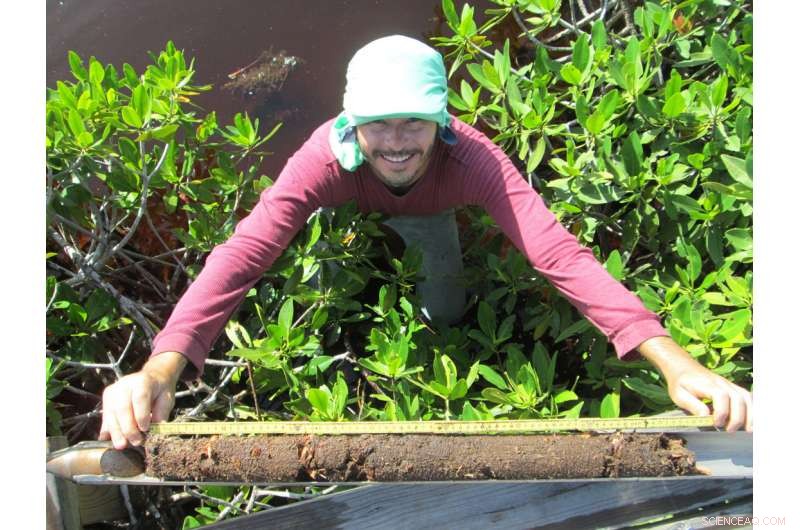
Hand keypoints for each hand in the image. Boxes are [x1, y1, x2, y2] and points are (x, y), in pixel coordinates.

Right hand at [99, 351, 186, 448]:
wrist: (152, 377)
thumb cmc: (160, 390)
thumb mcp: (167, 399)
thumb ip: (161, 414)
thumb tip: (155, 432)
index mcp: (143, 381)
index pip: (139, 398)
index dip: (141, 415)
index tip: (145, 429)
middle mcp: (125, 385)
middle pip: (122, 408)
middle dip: (128, 428)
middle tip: (136, 441)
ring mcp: (113, 391)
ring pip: (111, 413)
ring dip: (116, 432)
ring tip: (122, 445)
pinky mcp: (107, 399)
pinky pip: (105, 417)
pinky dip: (107, 430)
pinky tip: (109, 440)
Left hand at [637, 336, 751, 432]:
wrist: (683, 367)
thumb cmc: (680, 383)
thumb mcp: (678, 394)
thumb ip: (692, 405)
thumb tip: (705, 417)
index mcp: (707, 384)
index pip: (721, 395)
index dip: (722, 411)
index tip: (717, 424)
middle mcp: (721, 383)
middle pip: (738, 398)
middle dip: (738, 417)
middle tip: (729, 431)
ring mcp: (729, 385)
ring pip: (747, 397)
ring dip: (751, 414)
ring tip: (748, 430)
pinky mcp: (733, 388)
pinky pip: (749, 396)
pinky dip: (754, 408)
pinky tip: (752, 421)